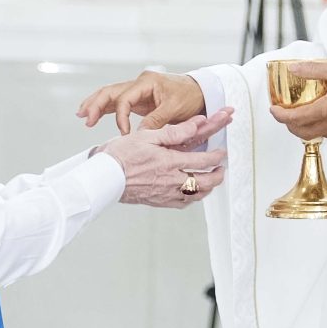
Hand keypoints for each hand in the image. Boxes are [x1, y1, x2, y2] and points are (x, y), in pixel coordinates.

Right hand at [78, 70, 204, 134]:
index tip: (124, 133)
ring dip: (96, 104)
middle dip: (96, 104)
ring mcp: (137, 90)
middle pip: (111, 91)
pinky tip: (92, 116)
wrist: (200, 93)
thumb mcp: (175, 110)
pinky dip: (105, 108)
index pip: (125, 98)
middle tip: (84, 118)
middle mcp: (140, 83)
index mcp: (148, 82)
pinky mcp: (138, 99)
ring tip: (81, 115)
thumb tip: (139, 134)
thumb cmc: (191, 97)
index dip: (121, 117)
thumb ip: (157, 121)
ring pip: (110, 95)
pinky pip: (117, 102)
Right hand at [109, 110, 234, 208]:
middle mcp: (171, 180)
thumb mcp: (147, 136)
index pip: (203, 161)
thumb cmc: (121, 155)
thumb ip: (175, 132)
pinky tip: (191, 193)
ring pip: (196, 195)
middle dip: (217, 175)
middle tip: (221, 169)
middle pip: (205, 182)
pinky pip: (182, 203)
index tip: (221, 153)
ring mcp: (166, 193)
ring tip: (211, 181)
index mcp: (170, 162)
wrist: (105, 177)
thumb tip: (196, 124)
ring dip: (208, 188)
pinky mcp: (158, 201)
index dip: (216, 157)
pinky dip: (192, 198)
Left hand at [270, 61, 326, 141]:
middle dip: (289, 124)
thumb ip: (314, 70)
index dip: (279, 116)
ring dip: (306, 126)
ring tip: (305, 112)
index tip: (273, 109)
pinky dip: (323, 127)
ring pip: (317, 135)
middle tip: (286, 112)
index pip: (294, 120)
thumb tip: (294, 68)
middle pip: (302, 133)